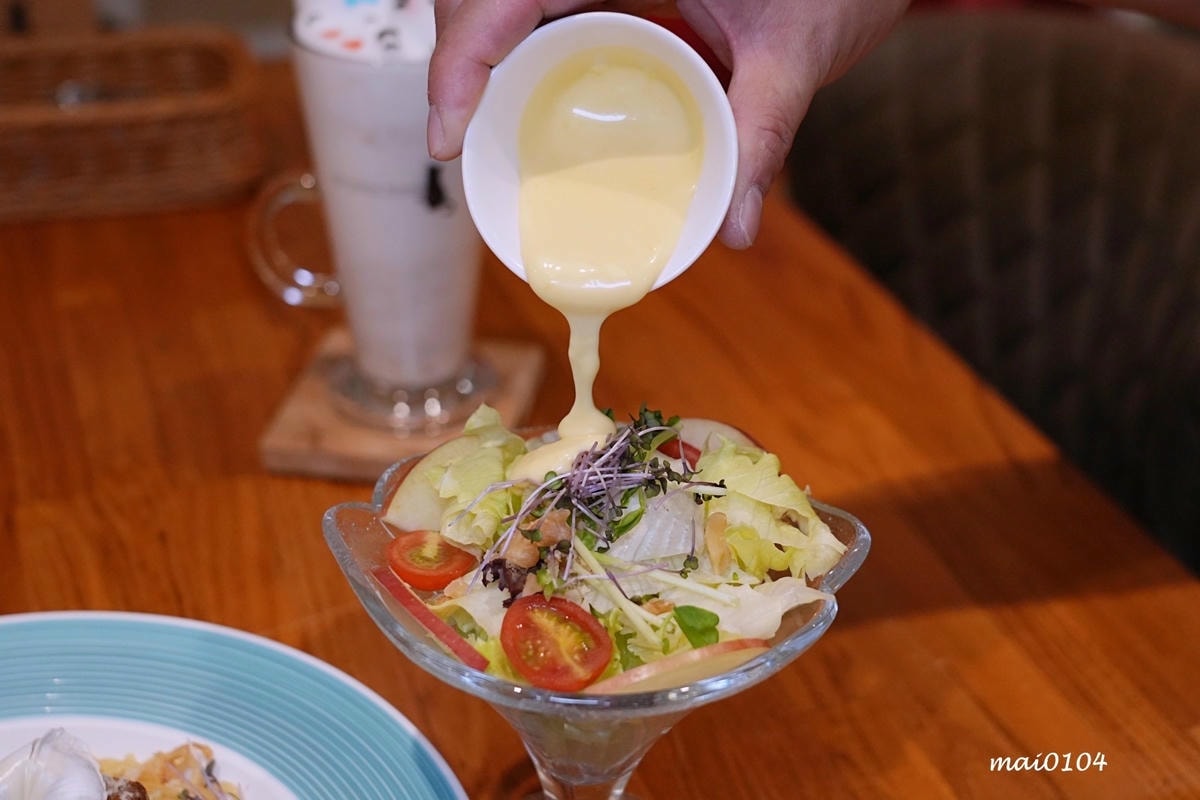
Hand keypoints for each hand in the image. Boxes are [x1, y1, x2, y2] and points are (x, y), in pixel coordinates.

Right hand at [426, 0, 909, 248]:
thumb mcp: (795, 55)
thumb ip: (763, 133)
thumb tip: (733, 228)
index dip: (459, 52)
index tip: (447, 127)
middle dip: (454, 54)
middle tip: (451, 136)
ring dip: (474, 47)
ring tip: (465, 121)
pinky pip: (538, 1)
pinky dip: (510, 40)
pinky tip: (506, 89)